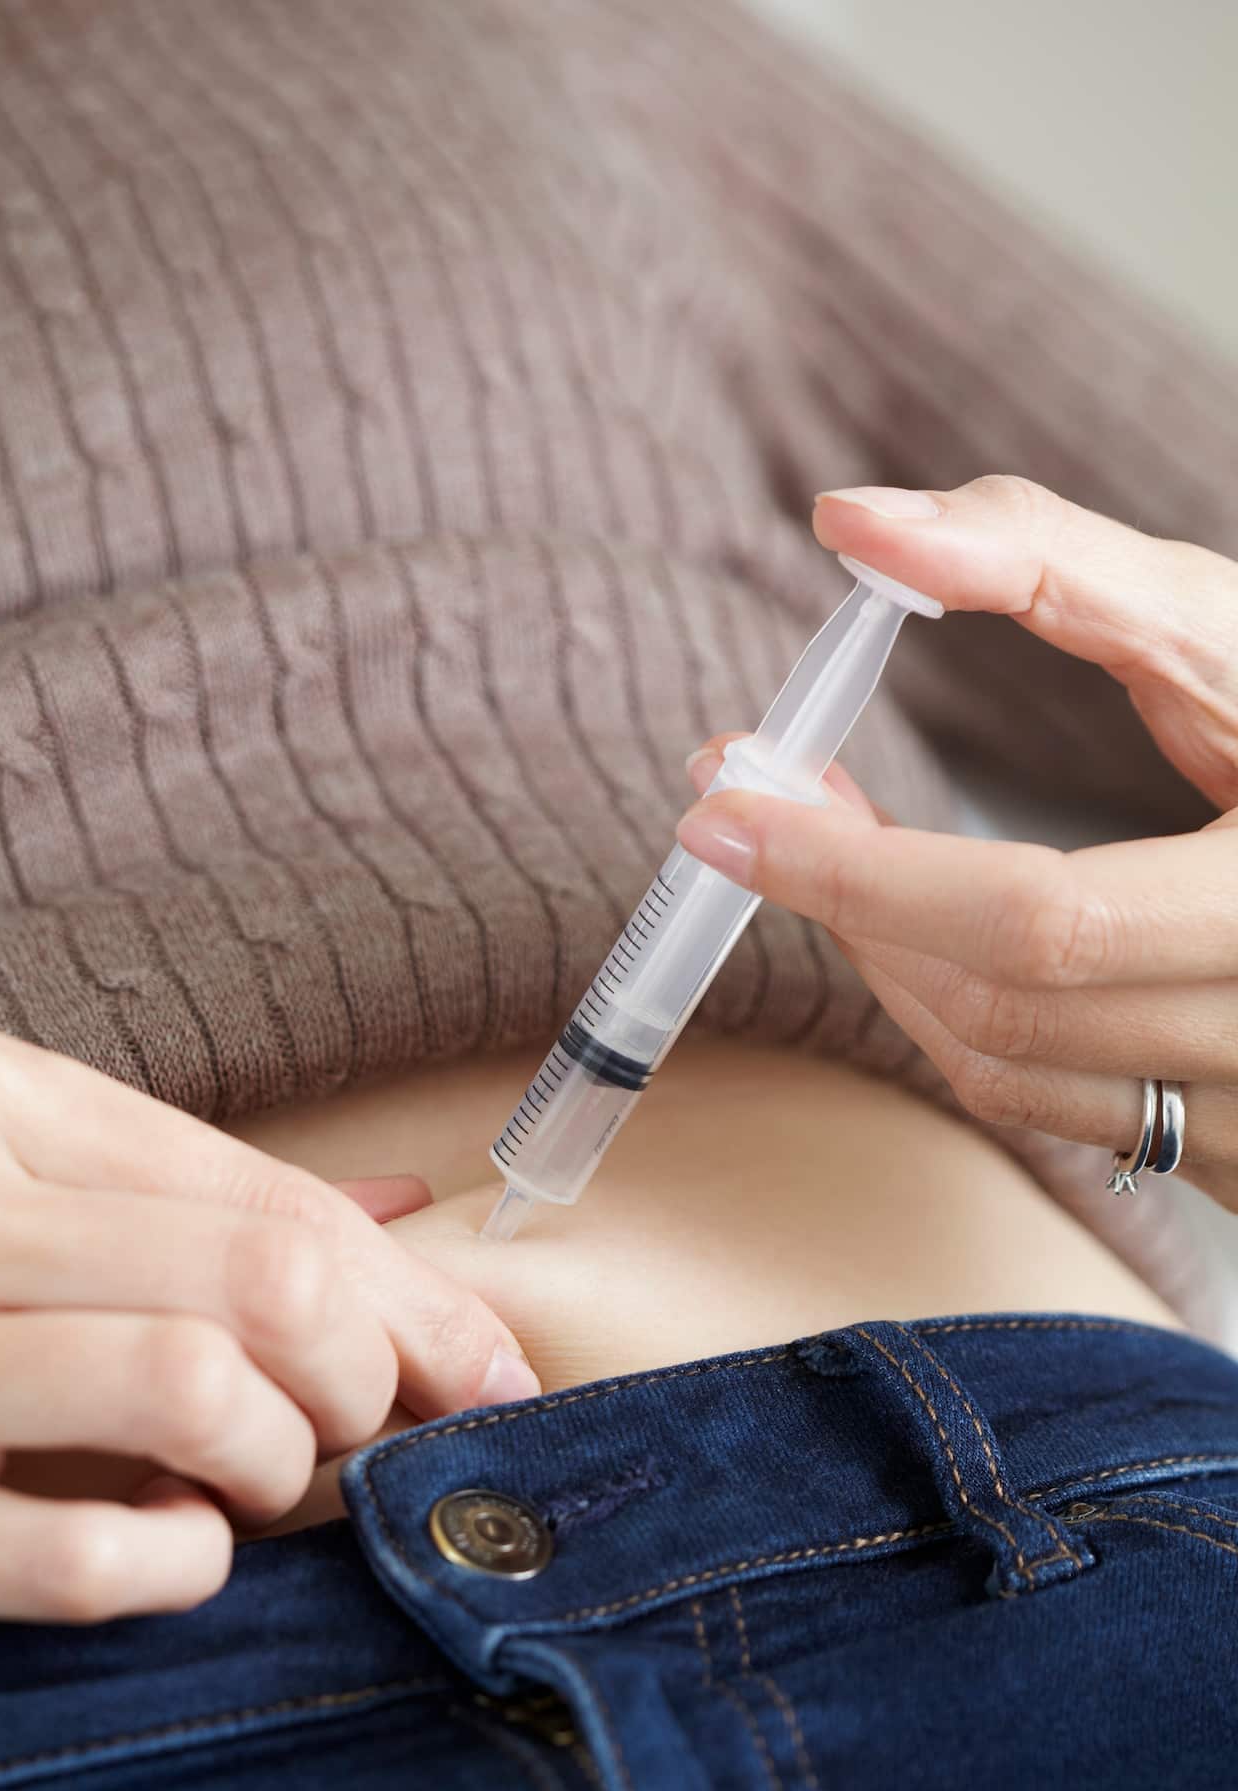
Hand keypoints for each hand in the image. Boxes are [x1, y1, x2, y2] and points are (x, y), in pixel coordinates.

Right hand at [0, 1028, 538, 1621]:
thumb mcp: (21, 1145)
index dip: (420, 1301)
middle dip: (371, 1376)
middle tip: (362, 1423)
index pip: (279, 1203)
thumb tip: (409, 1216)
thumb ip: (195, 1185)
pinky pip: (64, 1548)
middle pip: (270, 1286)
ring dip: (279, 1458)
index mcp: (11, 1108)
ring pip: (194, 1388)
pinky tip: (179, 1545)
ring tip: (261, 1475)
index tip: (497, 1369)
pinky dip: (170, 1560)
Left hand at [677, 475, 1237, 1207]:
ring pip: (1010, 1072)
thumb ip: (1050, 562)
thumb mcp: (1227, 627)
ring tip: (830, 849)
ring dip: (886, 957)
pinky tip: (917, 929)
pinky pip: (1045, 1105)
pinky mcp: (1233, 1146)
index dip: (861, 870)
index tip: (724, 799)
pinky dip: (951, 1013)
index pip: (1043, 920)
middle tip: (748, 806)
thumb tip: (854, 524)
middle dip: (849, 901)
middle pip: (1006, 1007)